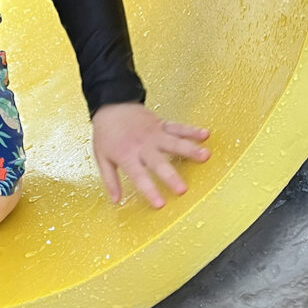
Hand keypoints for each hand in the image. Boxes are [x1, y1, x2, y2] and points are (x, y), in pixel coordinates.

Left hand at [91, 102, 209, 208]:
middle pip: (158, 163)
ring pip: (173, 142)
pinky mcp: (161, 124)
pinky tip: (205, 134)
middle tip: (183, 189)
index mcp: (126, 155)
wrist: (110, 103)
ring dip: (189, 149)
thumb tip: (116, 201)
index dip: (149, 190)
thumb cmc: (106, 133)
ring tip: (205, 156)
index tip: (161, 204)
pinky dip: (191, 130)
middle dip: (170, 176)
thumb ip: (110, 179)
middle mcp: (143, 146)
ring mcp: (154, 134)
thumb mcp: (101, 156)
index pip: (138, 176)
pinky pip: (178, 127)